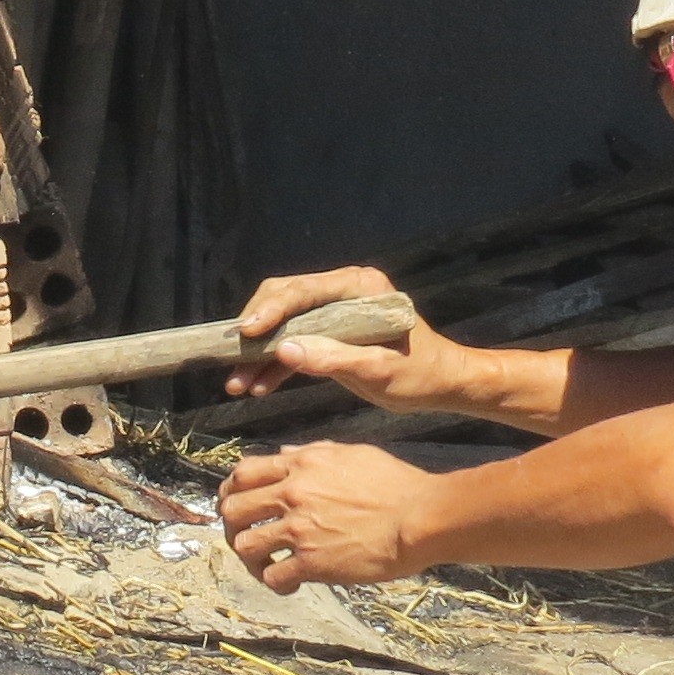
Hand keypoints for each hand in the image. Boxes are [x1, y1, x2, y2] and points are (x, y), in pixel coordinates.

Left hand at [217, 441, 437, 589]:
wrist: (420, 516)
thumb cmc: (396, 484)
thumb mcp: (352, 454)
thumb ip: (312, 453)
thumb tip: (283, 454)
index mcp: (300, 465)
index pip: (243, 473)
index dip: (231, 491)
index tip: (237, 504)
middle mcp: (292, 494)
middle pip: (233, 509)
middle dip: (233, 526)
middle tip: (247, 538)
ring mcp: (300, 529)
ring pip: (244, 545)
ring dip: (251, 558)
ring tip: (267, 564)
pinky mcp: (313, 562)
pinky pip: (273, 577)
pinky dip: (276, 583)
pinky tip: (291, 584)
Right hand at [226, 265, 449, 408]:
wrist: (442, 385)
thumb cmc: (421, 373)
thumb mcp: (380, 370)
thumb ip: (333, 359)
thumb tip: (284, 351)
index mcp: (358, 287)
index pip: (304, 291)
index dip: (271, 310)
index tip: (246, 332)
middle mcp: (341, 291)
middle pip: (284, 301)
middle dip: (255, 333)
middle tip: (231, 361)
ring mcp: (333, 312)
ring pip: (282, 325)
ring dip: (258, 354)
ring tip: (236, 385)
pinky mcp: (329, 334)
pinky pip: (293, 345)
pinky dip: (274, 365)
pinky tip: (257, 387)